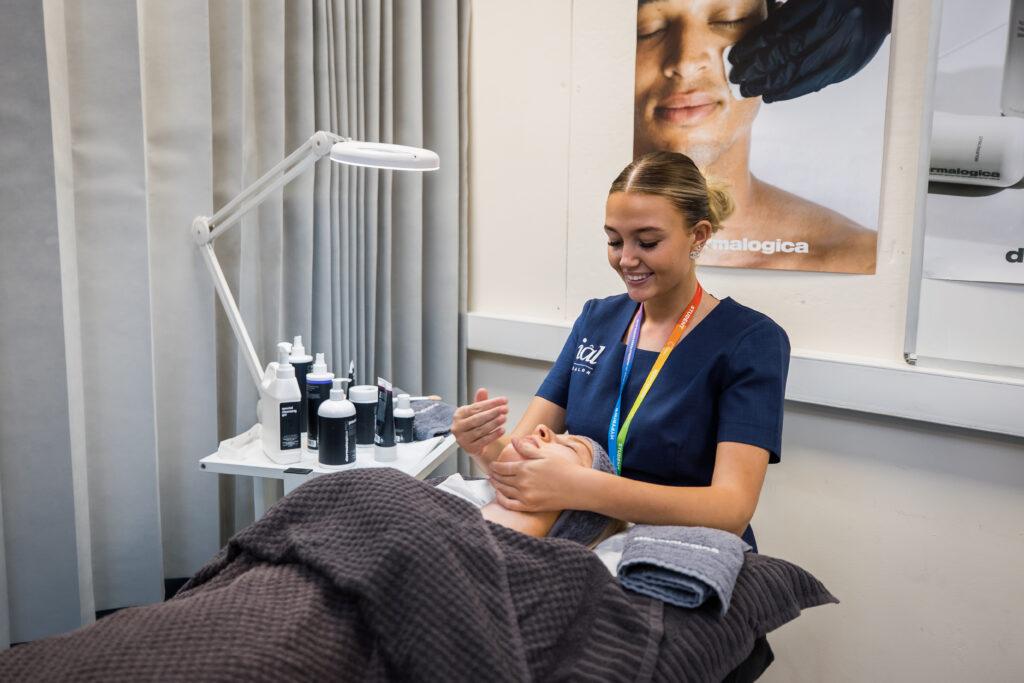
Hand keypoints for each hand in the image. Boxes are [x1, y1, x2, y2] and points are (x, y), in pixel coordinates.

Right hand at [451, 388, 507, 456]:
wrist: (472, 445)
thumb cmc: (474, 426)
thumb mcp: (476, 413)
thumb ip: (480, 402)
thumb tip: (482, 390)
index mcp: (459, 414)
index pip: (476, 407)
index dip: (491, 403)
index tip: (504, 400)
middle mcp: (457, 426)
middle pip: (478, 418)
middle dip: (493, 412)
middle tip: (505, 409)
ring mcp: (462, 438)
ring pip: (481, 429)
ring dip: (494, 423)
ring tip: (504, 418)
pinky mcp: (469, 448)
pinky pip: (483, 441)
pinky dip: (494, 435)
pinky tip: (502, 430)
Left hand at [488, 436, 587, 512]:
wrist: (578, 487)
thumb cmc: (564, 468)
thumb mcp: (545, 454)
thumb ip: (526, 448)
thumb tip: (513, 439)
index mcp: (524, 468)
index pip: (502, 468)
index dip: (495, 466)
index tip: (491, 465)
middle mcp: (522, 483)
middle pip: (501, 479)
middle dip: (494, 475)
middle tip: (490, 473)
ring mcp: (525, 496)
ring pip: (503, 491)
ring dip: (495, 486)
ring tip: (492, 482)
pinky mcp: (530, 506)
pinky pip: (510, 504)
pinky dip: (501, 500)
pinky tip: (499, 495)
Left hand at [728, 0, 892, 102]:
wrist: (881, 7)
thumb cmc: (838, 2)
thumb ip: (787, 12)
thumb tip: (754, 38)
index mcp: (819, 1)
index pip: (778, 28)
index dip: (753, 45)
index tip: (736, 56)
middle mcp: (832, 22)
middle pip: (784, 51)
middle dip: (756, 68)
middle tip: (737, 77)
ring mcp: (841, 45)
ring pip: (796, 70)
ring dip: (767, 83)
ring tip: (748, 89)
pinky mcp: (847, 64)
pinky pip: (811, 83)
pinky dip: (788, 91)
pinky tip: (771, 95)